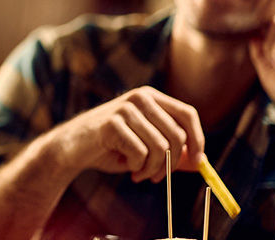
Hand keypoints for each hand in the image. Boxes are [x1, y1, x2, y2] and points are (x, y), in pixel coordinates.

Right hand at [46, 87, 204, 184]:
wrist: (75, 146)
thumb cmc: (112, 145)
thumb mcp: (147, 146)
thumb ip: (172, 152)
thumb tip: (200, 162)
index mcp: (151, 98)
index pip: (187, 114)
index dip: (197, 139)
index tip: (198, 161)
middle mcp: (140, 98)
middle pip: (177, 136)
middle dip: (170, 164)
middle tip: (156, 176)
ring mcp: (125, 108)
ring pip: (161, 148)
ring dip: (152, 169)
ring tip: (139, 172)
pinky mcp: (113, 123)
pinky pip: (140, 154)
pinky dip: (136, 167)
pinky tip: (124, 164)